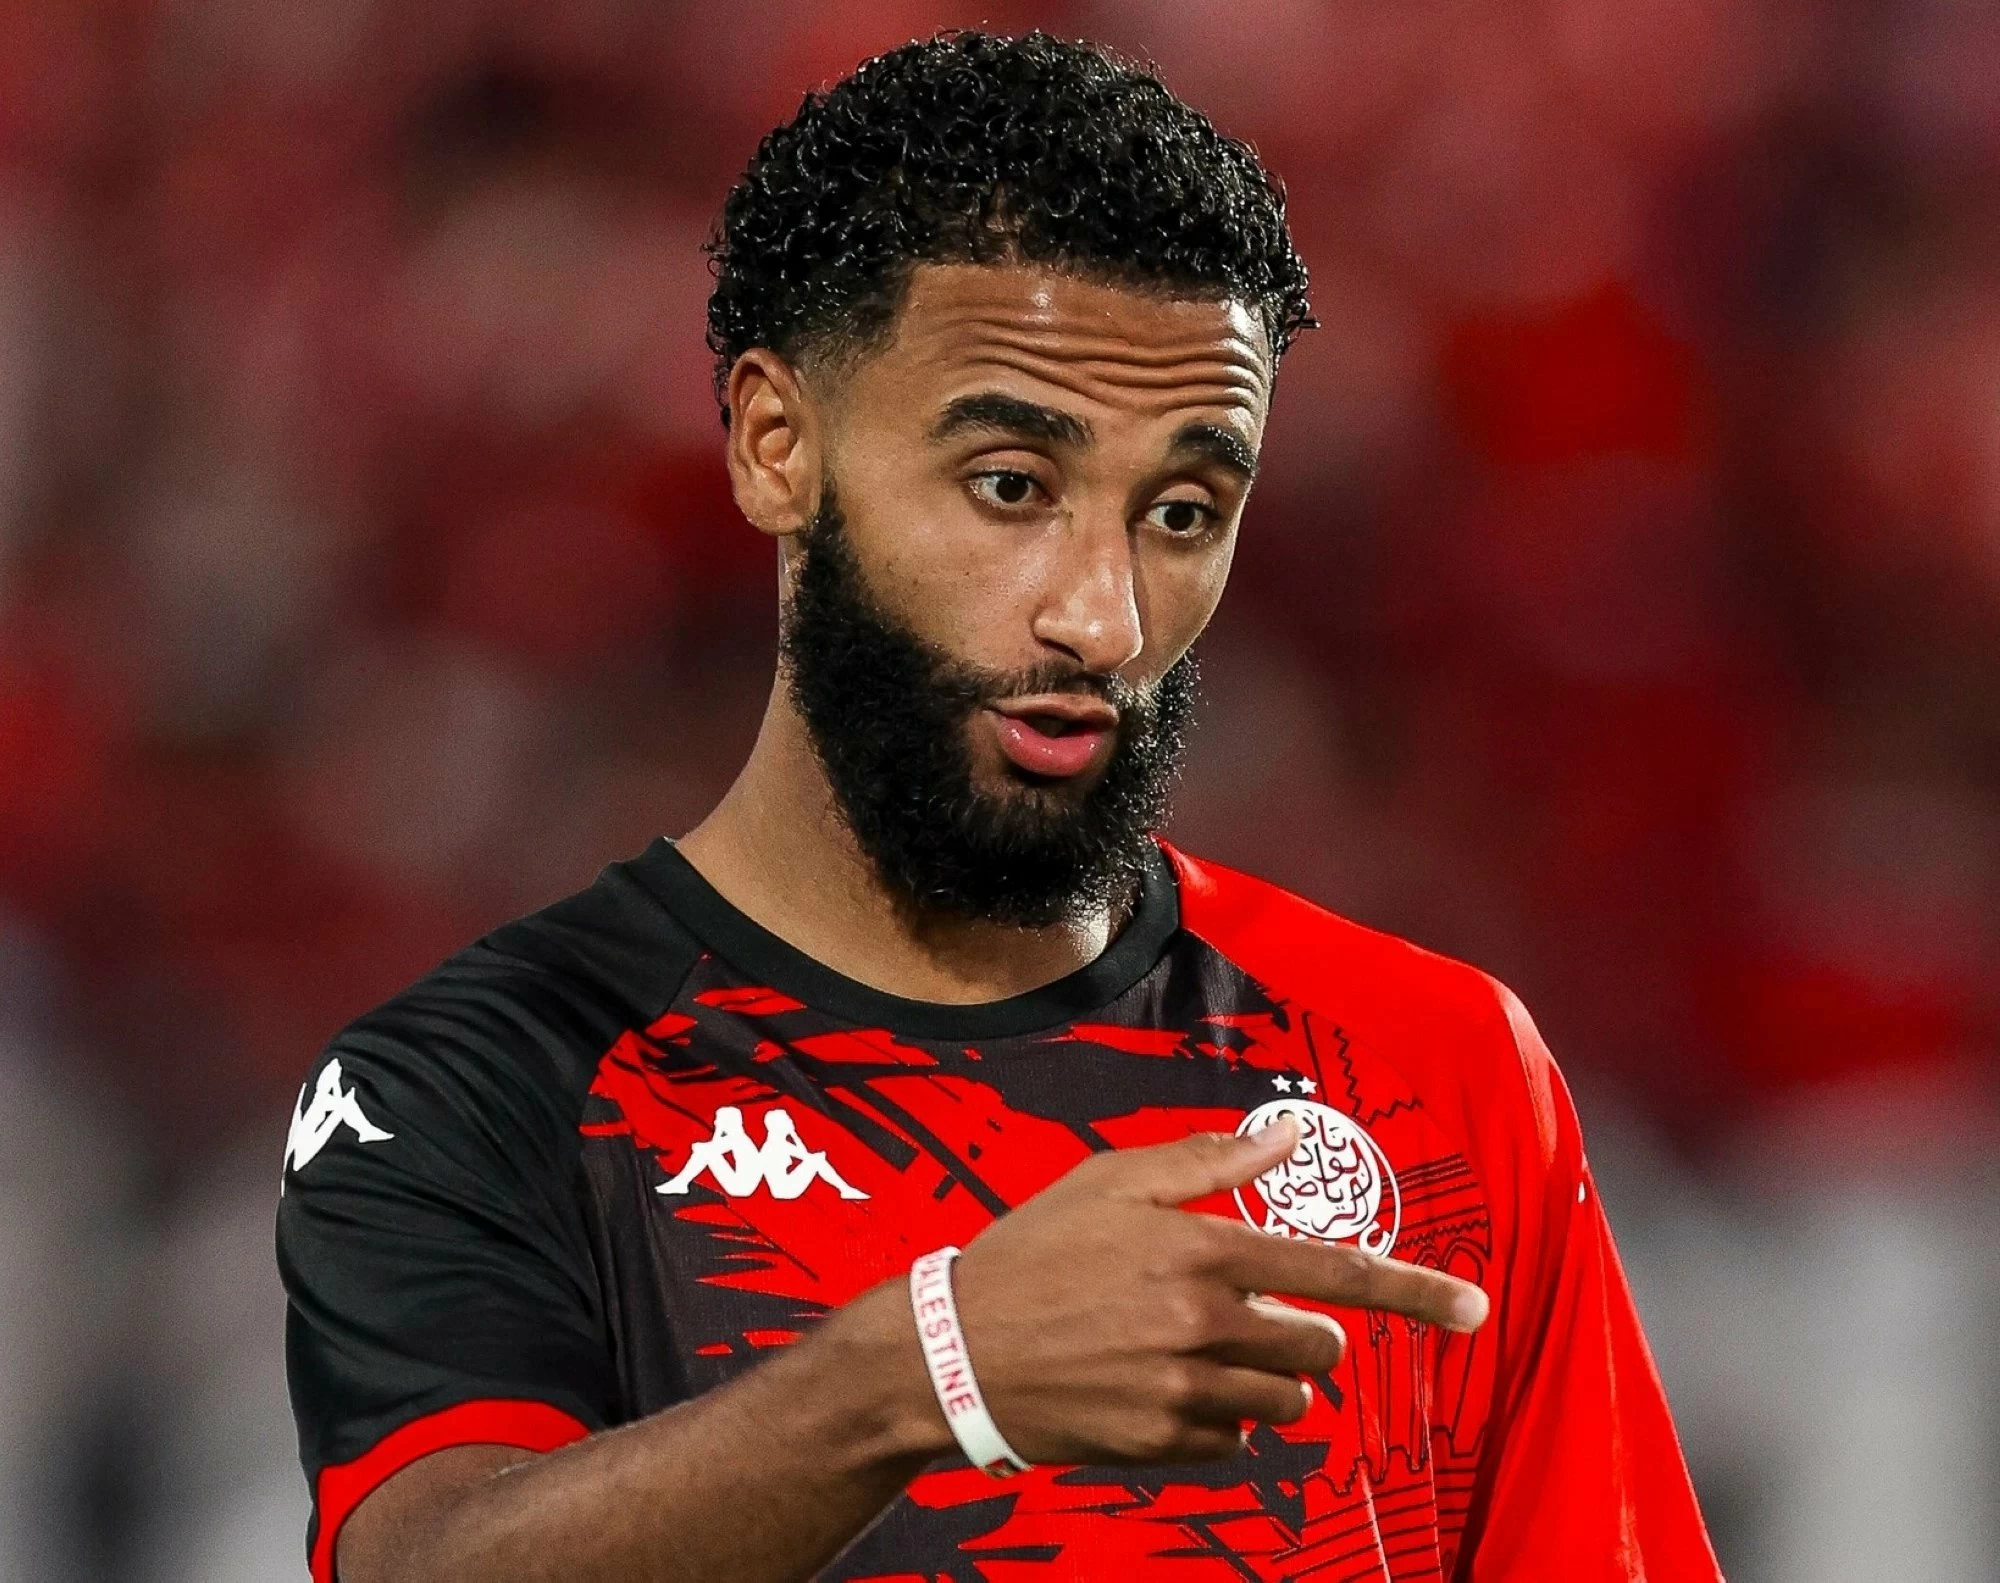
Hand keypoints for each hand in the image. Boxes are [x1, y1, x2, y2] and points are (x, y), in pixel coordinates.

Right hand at [940, 1118, 1487, 1465]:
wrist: (950, 1353)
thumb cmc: (1030, 1253)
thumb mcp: (1108, 1182)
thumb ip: (1207, 1161)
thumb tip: (1289, 1135)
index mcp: (1198, 1252)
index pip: (1331, 1271)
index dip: (1413, 1291)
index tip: (1473, 1309)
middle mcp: (1202, 1326)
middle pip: (1318, 1350)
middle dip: (1299, 1335)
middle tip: (1237, 1313)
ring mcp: (1184, 1395)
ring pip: (1282, 1402)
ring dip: (1260, 1379)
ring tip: (1189, 1350)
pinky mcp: (1162, 1448)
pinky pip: (1233, 1441)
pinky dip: (1215, 1418)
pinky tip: (1156, 1387)